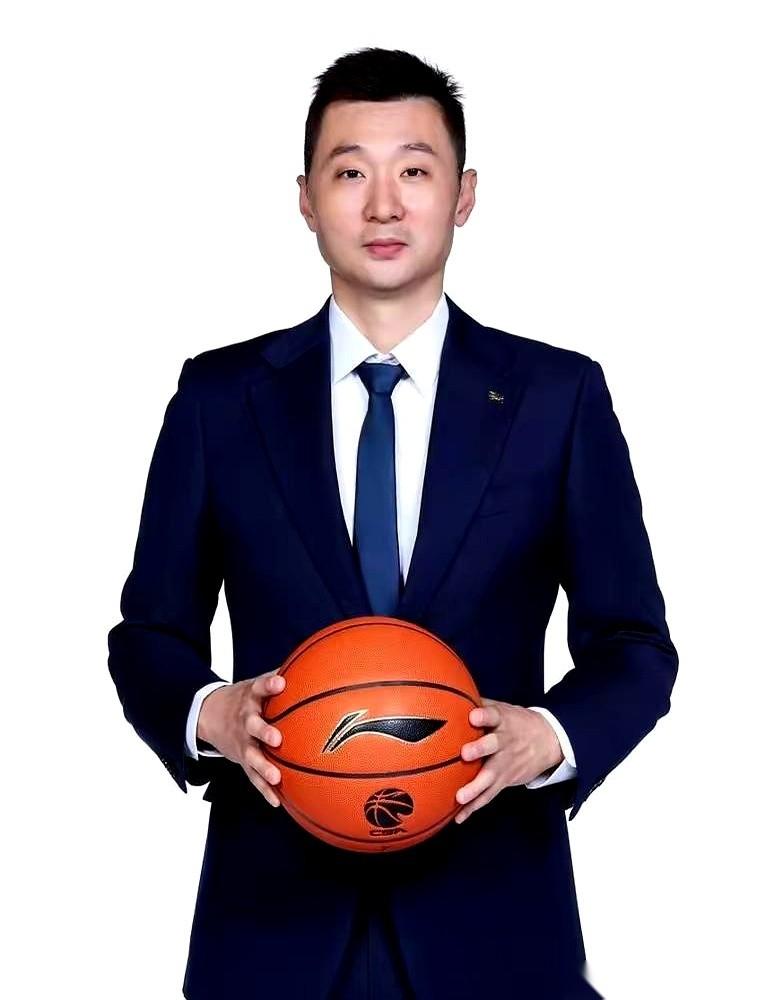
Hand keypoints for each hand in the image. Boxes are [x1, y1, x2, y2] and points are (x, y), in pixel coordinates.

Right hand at [197, 669, 285, 806]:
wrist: (210, 714)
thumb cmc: (247, 698)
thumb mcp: (258, 683)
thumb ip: (281, 676)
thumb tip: (316, 662)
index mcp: (251, 697)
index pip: (259, 687)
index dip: (269, 685)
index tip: (280, 683)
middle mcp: (245, 719)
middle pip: (252, 725)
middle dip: (264, 731)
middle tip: (277, 738)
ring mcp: (242, 741)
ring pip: (251, 756)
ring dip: (263, 767)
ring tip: (276, 777)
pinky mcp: (241, 759)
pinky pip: (252, 776)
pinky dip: (264, 789)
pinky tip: (277, 801)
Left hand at [454, 698, 563, 823]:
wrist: (548, 741)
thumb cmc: (515, 722)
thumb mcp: (503, 708)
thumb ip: (480, 704)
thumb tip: (450, 697)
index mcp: (503, 721)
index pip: (494, 715)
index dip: (485, 715)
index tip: (473, 716)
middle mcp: (505, 742)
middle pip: (493, 745)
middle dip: (480, 749)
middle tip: (465, 753)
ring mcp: (506, 764)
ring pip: (490, 776)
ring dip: (475, 788)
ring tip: (459, 797)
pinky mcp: (505, 780)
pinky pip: (489, 795)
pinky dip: (474, 807)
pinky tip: (458, 817)